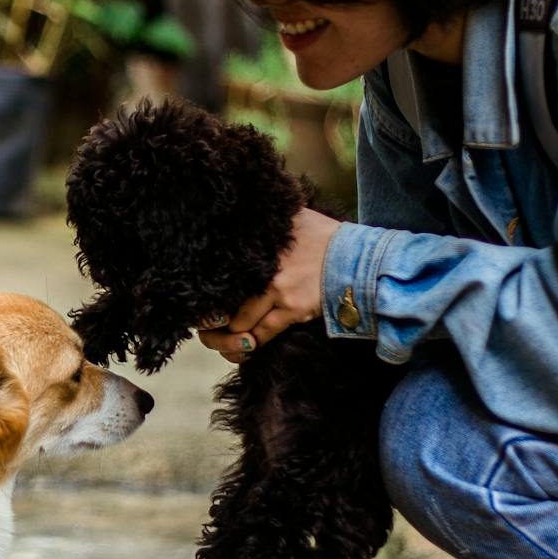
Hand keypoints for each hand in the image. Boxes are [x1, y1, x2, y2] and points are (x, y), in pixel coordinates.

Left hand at [196, 208, 341, 362]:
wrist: (358, 257)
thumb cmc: (324, 237)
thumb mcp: (292, 218)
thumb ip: (269, 220)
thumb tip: (247, 208)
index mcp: (256, 247)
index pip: (218, 273)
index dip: (205, 294)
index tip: (199, 304)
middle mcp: (261, 268)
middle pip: (223, 302)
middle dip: (211, 322)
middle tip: (206, 329)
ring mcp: (277, 290)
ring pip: (239, 324)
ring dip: (227, 339)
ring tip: (220, 342)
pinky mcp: (292, 310)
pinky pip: (262, 335)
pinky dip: (249, 346)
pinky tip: (242, 350)